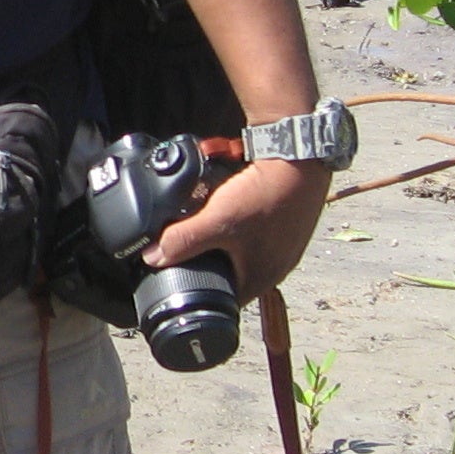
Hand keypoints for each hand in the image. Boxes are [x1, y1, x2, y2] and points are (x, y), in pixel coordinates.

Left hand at [145, 157, 328, 299]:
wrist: (301, 154)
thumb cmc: (269, 193)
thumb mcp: (219, 219)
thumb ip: (183, 240)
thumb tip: (153, 257)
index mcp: (262, 277)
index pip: (224, 299)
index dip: (198, 291)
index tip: (177, 280)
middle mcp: (276, 266)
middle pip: (230, 274)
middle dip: (207, 263)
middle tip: (186, 251)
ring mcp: (282, 244)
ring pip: (240, 251)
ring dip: (221, 241)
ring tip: (205, 227)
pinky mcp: (282, 221)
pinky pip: (252, 230)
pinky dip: (236, 223)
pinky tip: (226, 208)